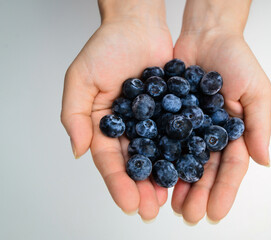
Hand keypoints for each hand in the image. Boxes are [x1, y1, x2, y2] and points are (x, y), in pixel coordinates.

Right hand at [61, 0, 172, 220]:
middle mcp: (130, 129)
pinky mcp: (174, 112)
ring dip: (164, 178)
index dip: (118, 183)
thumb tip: (76, 151)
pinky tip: (189, 169)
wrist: (138, 25)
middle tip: (151, 211)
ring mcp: (153, 122)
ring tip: (170, 199)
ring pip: (159, 155)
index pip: (110, 160)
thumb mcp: (81, 78)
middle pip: (136, 164)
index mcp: (106, 127)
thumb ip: (74, 115)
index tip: (128, 204)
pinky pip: (179, 135)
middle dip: (142, 189)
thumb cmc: (106, 48)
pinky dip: (183, 152)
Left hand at [171, 1, 270, 222]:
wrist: (206, 35)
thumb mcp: (256, 90)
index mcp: (233, 133)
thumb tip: (264, 161)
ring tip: (171, 205)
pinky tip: (153, 175)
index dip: (224, 191)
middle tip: (189, 215)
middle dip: (198, 194)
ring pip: (182, 161)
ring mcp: (188, 127)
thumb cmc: (236, 59)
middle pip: (204, 170)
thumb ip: (259, 125)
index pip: (231, 167)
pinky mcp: (167, 116)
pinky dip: (159, 158)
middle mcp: (210, 134)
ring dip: (177, 184)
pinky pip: (162, 140)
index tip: (214, 212)